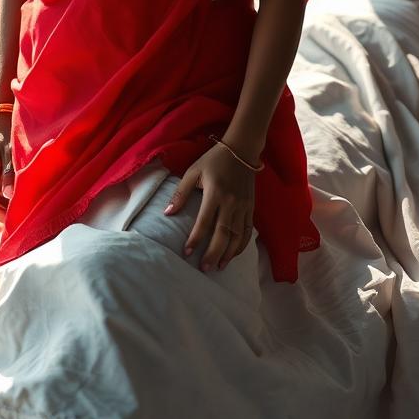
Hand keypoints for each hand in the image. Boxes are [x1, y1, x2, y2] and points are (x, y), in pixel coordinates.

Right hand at [0, 116, 13, 221]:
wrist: (0, 117)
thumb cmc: (7, 133)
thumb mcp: (11, 152)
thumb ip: (9, 173)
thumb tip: (8, 195)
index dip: (0, 216)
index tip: (17, 221)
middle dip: (3, 213)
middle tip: (23, 219)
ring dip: (4, 206)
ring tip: (22, 210)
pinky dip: (3, 198)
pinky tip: (17, 198)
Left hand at [165, 142, 256, 271]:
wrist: (242, 150)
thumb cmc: (214, 160)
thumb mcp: (193, 171)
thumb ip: (181, 192)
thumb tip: (168, 213)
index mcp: (215, 193)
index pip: (204, 222)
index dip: (195, 239)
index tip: (187, 253)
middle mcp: (231, 202)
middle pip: (223, 233)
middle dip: (213, 253)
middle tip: (204, 268)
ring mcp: (243, 206)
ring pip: (237, 236)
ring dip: (228, 253)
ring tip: (219, 266)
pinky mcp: (251, 207)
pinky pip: (247, 230)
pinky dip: (241, 245)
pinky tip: (233, 254)